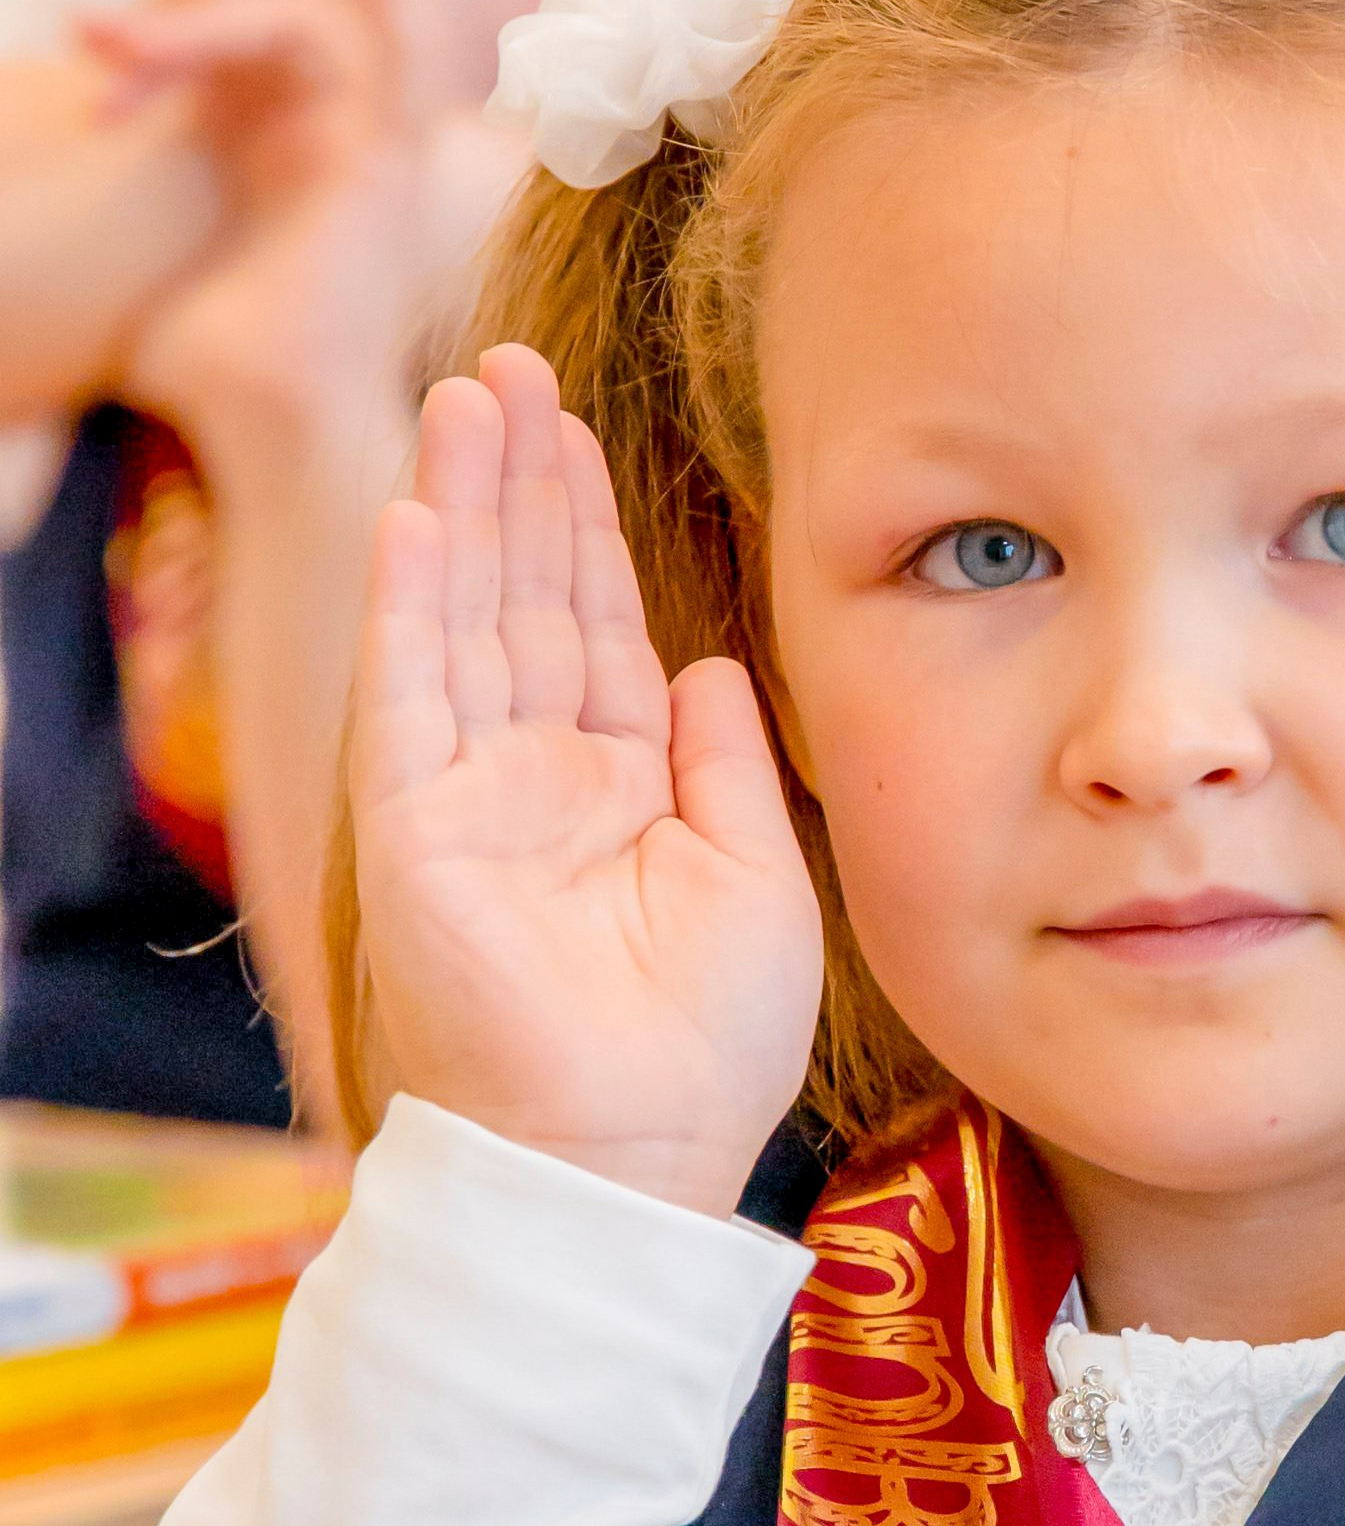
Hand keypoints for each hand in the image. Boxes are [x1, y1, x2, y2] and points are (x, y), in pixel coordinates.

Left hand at [84, 0, 518, 483]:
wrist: (267, 419)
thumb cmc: (218, 375)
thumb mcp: (153, 279)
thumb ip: (136, 242)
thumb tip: (45, 259)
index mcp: (289, 163)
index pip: (231, 61)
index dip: (160, 59)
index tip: (99, 105)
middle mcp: (336, 145)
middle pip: (264, 35)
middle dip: (173, 36)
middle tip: (94, 49)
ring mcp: (371, 149)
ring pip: (310, 29)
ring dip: (212, 23)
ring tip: (127, 43)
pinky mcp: (395, 162)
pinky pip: (412, 60)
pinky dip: (407, 0)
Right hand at [353, 344, 822, 1215]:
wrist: (637, 1162)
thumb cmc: (708, 1051)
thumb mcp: (757, 881)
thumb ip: (725, 763)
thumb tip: (706, 660)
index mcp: (622, 788)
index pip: (596, 625)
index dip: (584, 524)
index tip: (573, 422)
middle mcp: (536, 779)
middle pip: (522, 598)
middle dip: (516, 482)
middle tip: (506, 363)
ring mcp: (468, 801)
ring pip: (460, 622)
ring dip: (458, 511)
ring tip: (461, 399)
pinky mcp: (415, 836)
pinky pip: (406, 702)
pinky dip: (411, 610)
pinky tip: (415, 521)